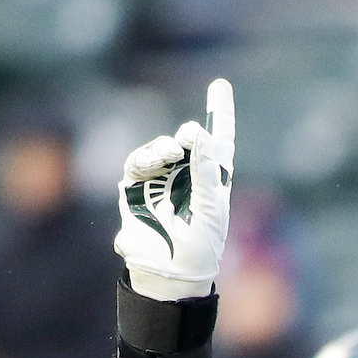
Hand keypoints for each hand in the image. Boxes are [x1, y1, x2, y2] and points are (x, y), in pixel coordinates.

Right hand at [116, 77, 234, 301]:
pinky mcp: (136, 189)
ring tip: (171, 154)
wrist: (173, 272)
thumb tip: (197, 132)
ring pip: (160, 149)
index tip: (219, 85)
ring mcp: (161, 180)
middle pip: (187, 141)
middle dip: (189, 136)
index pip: (219, 140)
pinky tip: (155, 161)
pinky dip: (145, 158)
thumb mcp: (211, 205)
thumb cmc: (200, 244)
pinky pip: (138, 164)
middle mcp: (187, 175)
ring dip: (164, 148)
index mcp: (213, 178)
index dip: (220, 112)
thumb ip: (206, 168)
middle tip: (190, 137)